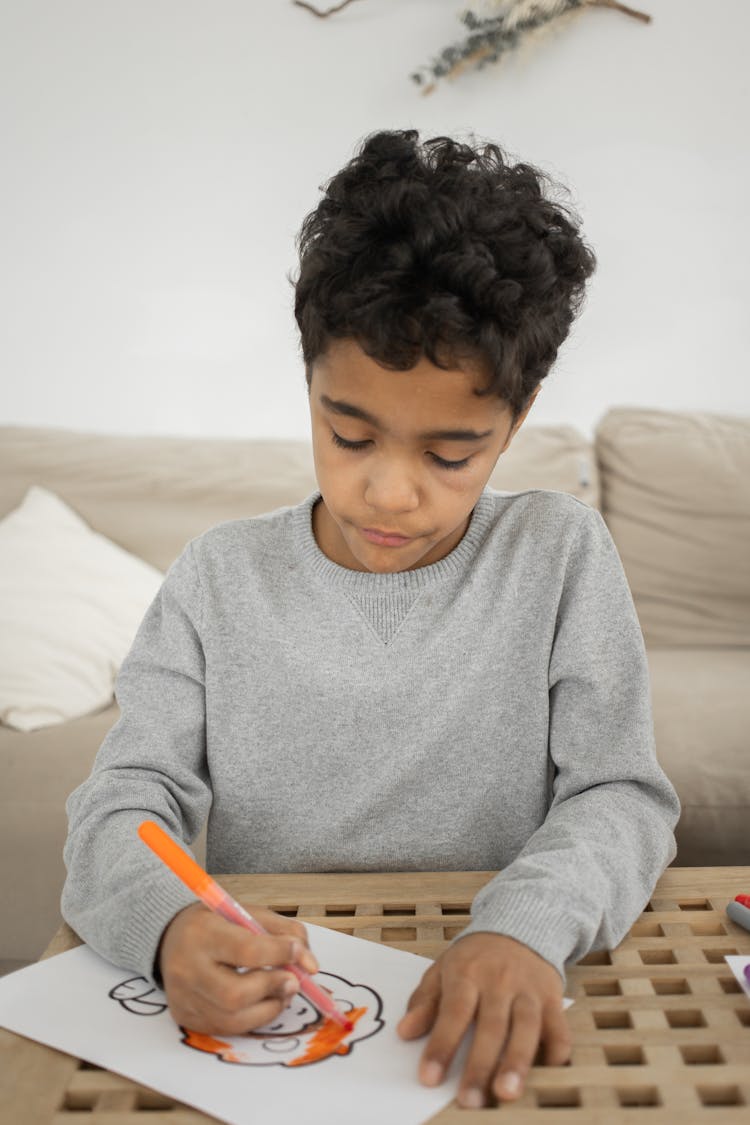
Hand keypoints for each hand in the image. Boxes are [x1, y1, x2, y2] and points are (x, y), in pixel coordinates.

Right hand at [157, 902, 318, 1035]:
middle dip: (272, 988)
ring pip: (232, 1019)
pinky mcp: (186, 1017)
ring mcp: (184, 997)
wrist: (171, 937)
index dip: (279, 954)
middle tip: (293, 981)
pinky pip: (226, 1029)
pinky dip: (252, 1019)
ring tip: (281, 992)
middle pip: (235, 994)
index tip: (298, 952)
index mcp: (203, 933)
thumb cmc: (216, 924)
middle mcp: (187, 968)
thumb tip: (311, 966)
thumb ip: (285, 932)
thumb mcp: (249, 913)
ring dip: (268, 1008)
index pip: (245, 950)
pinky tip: (261, 1003)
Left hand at [397, 932, 569, 1107]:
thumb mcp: (443, 968)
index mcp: (467, 973)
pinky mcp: (553, 999)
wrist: (519, 926)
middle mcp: (500, 981)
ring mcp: (529, 990)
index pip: (453, 1012)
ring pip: (526, 1028)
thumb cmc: (476, 956)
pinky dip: (556, 1052)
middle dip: (480, 1066)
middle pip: (491, 1026)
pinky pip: (558, 1028)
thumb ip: (424, 1001)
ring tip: (506, 1093)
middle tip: (469, 1100)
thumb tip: (405, 1031)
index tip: (429, 1077)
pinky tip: (546, 1073)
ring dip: (517, 1062)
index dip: (441, 1045)